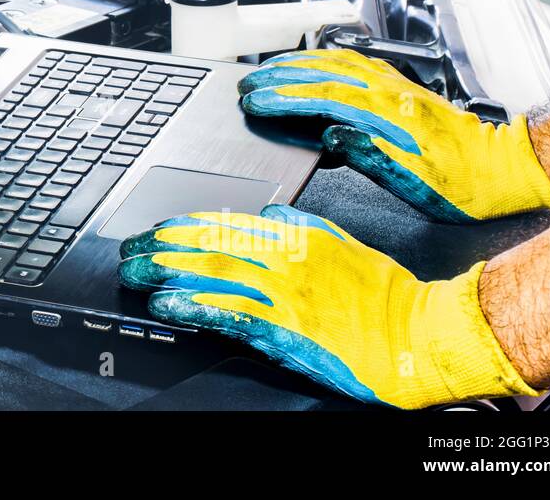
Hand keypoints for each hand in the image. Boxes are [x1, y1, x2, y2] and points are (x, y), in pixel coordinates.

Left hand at [118, 205, 538, 408]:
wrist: (419, 334)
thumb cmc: (385, 295)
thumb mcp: (338, 243)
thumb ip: (298, 227)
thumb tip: (264, 216)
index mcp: (297, 234)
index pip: (226, 222)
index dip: (185, 226)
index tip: (157, 230)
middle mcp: (284, 258)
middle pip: (209, 245)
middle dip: (162, 248)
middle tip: (130, 251)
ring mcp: (282, 294)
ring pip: (211, 274)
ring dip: (166, 274)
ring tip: (135, 274)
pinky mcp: (285, 329)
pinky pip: (229, 314)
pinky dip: (193, 307)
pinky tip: (167, 305)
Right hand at [236, 49, 549, 222]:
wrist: (504, 168)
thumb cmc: (463, 184)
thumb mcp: (414, 182)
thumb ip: (368, 154)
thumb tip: (331, 135)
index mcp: (389, 115)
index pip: (323, 97)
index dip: (283, 97)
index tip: (254, 101)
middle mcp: (391, 93)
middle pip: (323, 72)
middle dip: (279, 77)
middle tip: (247, 84)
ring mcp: (395, 86)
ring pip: (336, 62)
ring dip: (296, 64)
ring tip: (267, 70)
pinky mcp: (400, 87)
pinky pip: (354, 62)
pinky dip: (324, 58)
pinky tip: (313, 61)